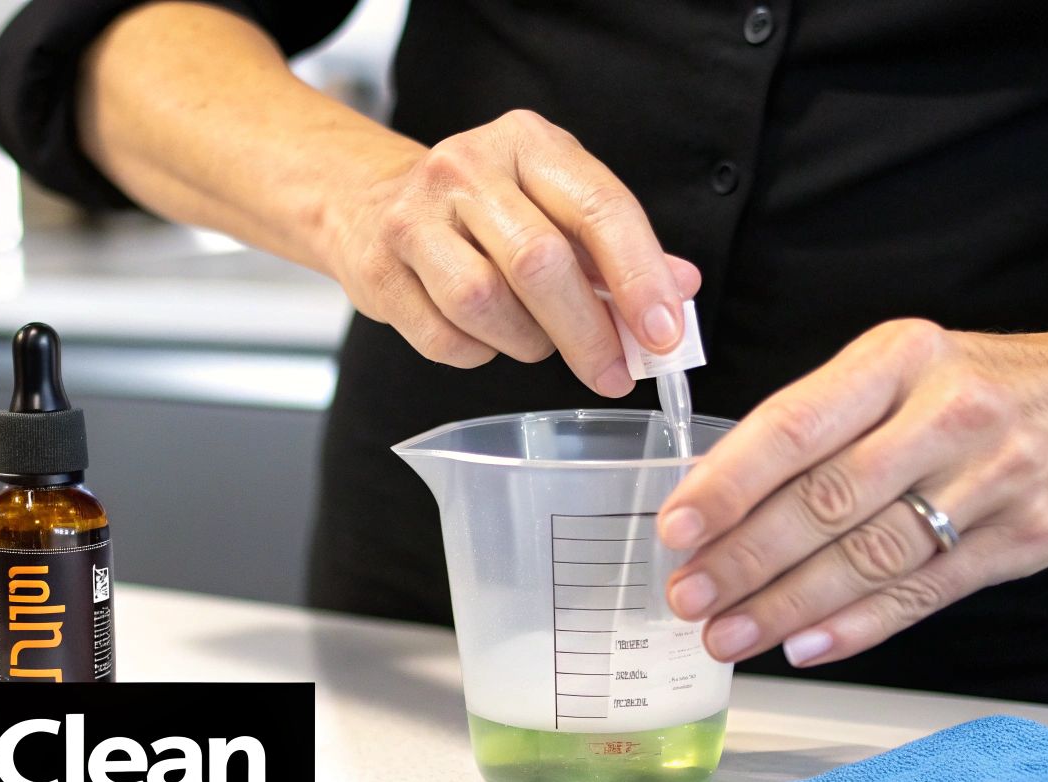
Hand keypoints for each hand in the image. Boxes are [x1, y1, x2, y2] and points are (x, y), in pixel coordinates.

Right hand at [321, 109, 700, 396]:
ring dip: (527, 342)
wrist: (368, 201)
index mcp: (527, 143)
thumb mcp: (554, 204)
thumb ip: (616, 247)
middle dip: (586, 332)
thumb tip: (679, 288)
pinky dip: (478, 352)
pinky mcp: (380, 269)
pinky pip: (444, 337)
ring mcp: (415, 217)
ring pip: (485, 302)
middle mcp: (467, 169)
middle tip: (612, 373)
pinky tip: (485, 336)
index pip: (598, 208)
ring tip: (537, 341)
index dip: (638, 276)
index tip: (664, 332)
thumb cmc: (481, 210)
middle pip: (539, 263)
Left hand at [655, 318, 1047, 666]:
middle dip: (746, 558)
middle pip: (827, 501)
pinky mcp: (1024, 540)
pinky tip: (804, 645)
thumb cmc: (981, 382)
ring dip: (787, 605)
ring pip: (871, 557)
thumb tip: (717, 491)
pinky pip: (924, 593)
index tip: (677, 527)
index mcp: (901, 358)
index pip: (796, 425)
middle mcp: (949, 414)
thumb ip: (821, 420)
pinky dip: (857, 626)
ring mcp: (995, 480)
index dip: (730, 484)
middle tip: (689, 596)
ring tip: (729, 633)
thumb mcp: (902, 366)